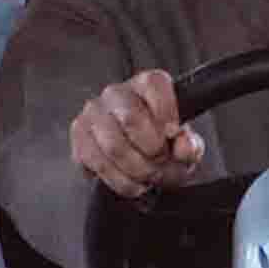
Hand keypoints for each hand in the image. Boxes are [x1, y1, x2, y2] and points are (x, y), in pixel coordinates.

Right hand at [70, 67, 206, 198]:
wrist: (135, 164)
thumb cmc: (160, 146)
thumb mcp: (184, 147)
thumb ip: (189, 145)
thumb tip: (182, 144)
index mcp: (146, 85)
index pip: (154, 84)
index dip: (166, 111)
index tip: (173, 133)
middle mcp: (116, 94)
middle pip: (131, 118)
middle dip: (152, 149)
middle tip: (161, 162)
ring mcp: (93, 114)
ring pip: (114, 145)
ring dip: (137, 169)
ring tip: (148, 176)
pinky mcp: (79, 137)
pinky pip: (98, 163)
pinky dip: (121, 181)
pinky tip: (133, 183)